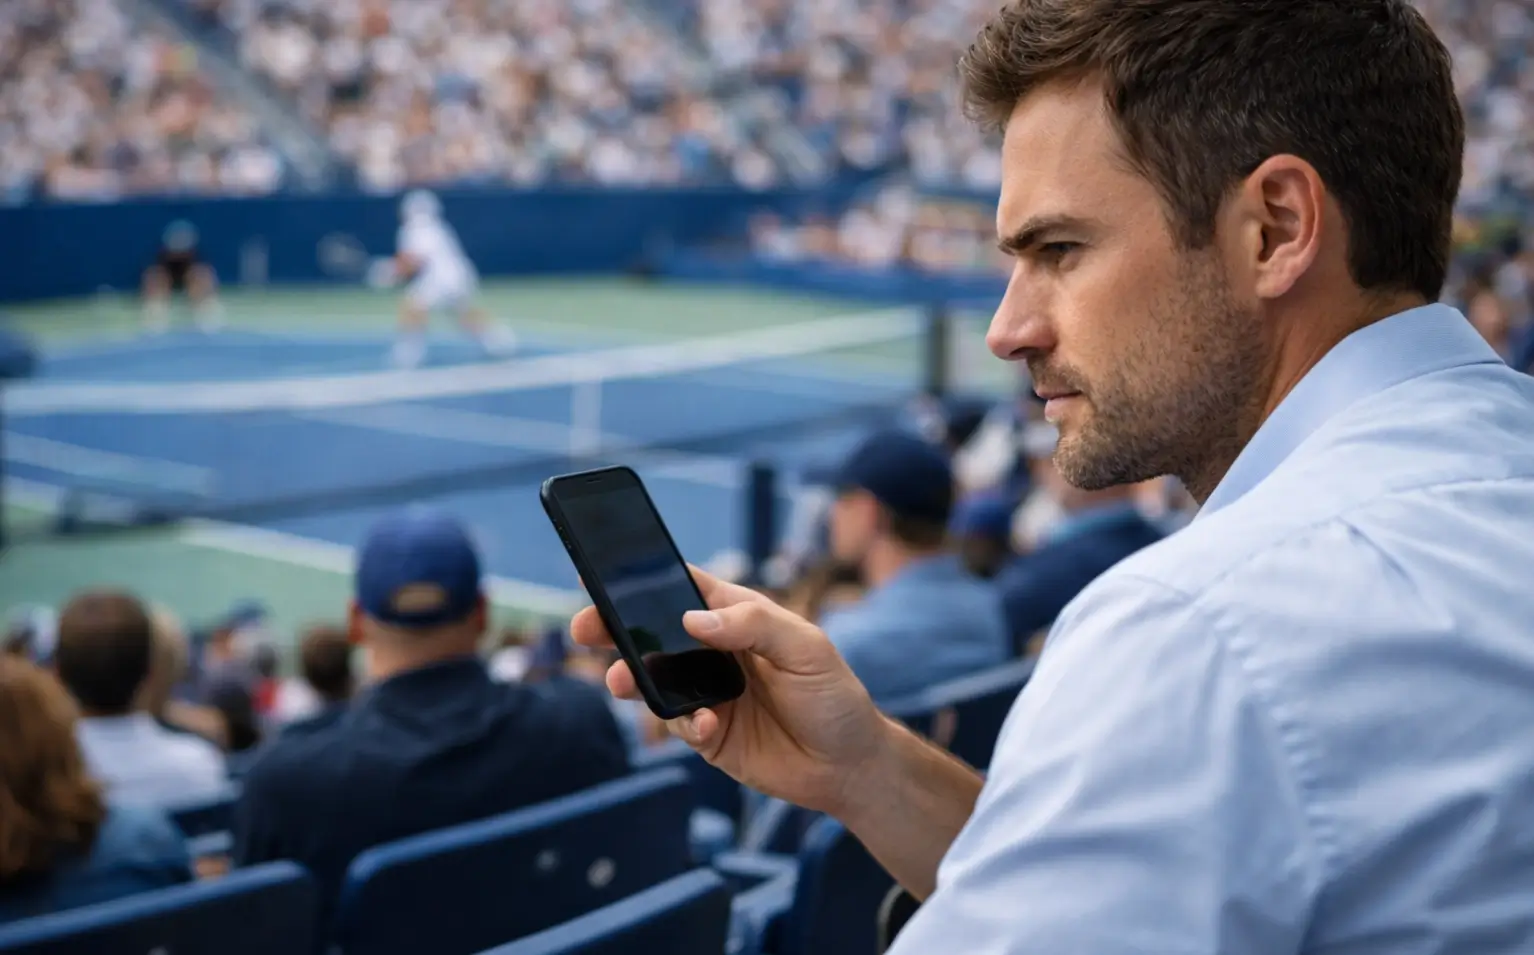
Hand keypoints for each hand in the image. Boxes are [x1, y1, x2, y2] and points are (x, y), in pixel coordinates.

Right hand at [570, 566, 890, 816]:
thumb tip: (692, 620)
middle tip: (586, 628)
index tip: (605, 574)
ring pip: (654, 679)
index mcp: (739, 617)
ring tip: (620, 681)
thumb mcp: (807, 648)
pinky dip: (684, 723)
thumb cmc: (835, 697)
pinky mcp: (708, 733)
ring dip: (632, 678)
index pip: (685, 588)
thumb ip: (753, 625)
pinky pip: (678, 723)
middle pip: (655, 632)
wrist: (849, 767)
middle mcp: (717, 652)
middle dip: (616, 628)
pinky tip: (709, 725)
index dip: (645, 578)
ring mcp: (708, 693)